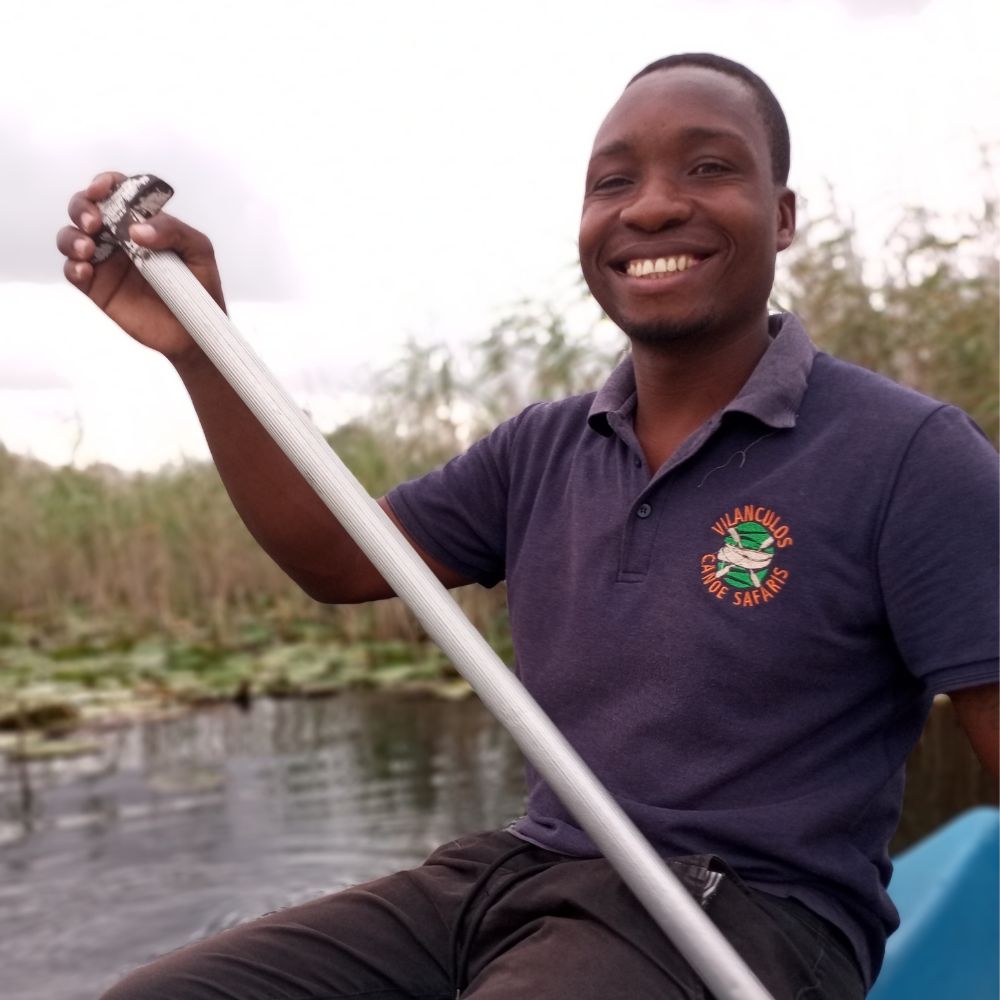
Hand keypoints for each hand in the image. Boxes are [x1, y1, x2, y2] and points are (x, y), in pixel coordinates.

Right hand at [57, 171, 226, 366]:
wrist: (197, 330)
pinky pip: (73, 271)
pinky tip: (85, 270)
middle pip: (85, 208)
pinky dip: (72, 266)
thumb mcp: (198, 251)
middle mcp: (119, 237)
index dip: (105, 183)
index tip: (103, 189)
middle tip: (95, 223)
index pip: (117, 192)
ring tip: (88, 249)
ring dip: (72, 237)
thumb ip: (172, 231)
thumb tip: (136, 229)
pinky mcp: (97, 288)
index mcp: (142, 221)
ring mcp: (105, 262)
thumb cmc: (201, 286)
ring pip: (71, 236)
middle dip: (82, 207)